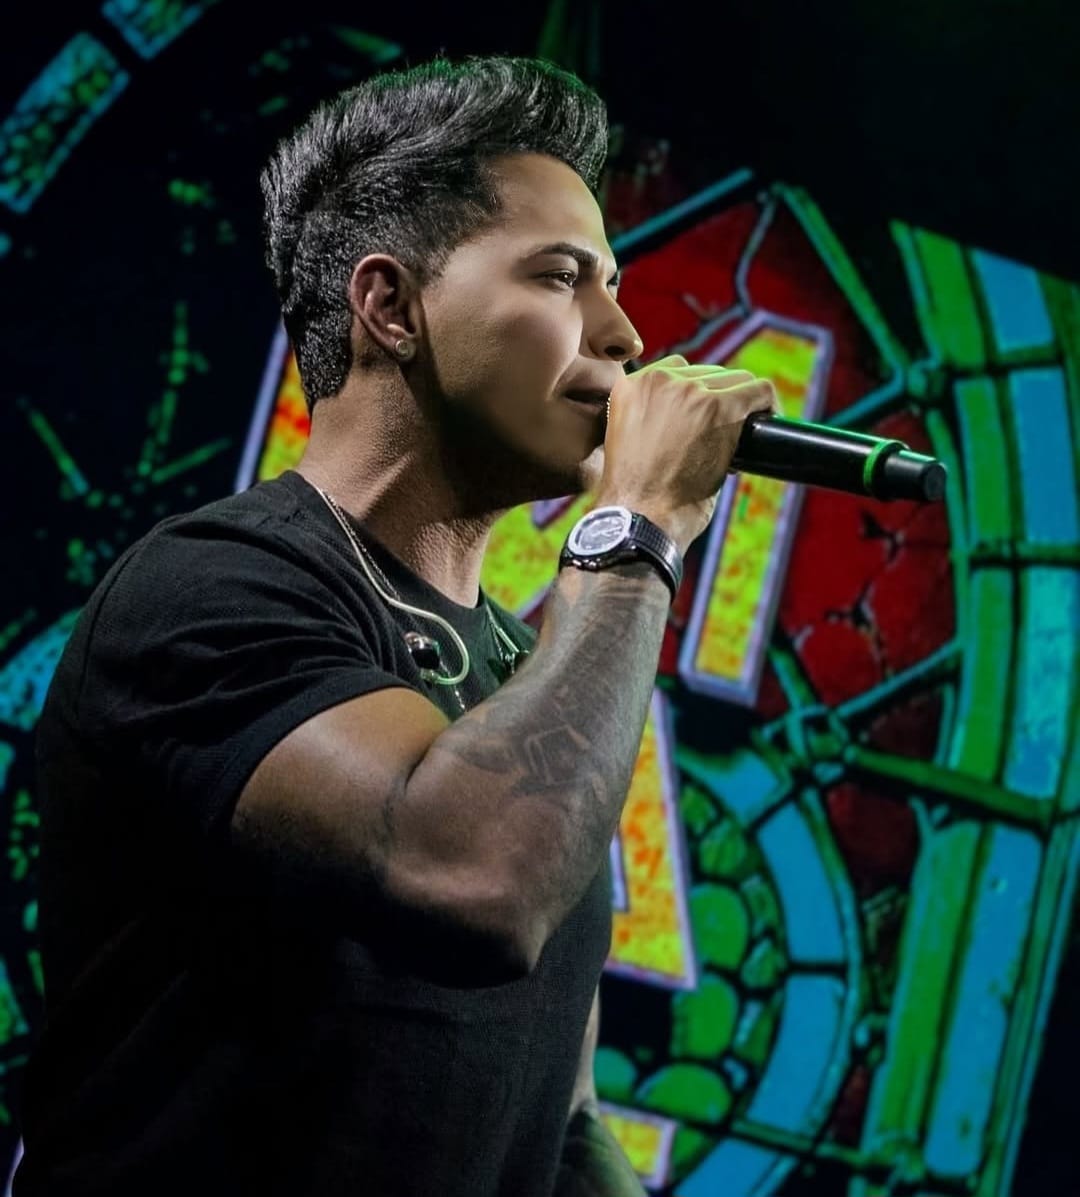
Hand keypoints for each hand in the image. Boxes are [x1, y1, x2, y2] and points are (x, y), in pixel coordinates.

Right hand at [595, 355, 779, 551]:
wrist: (640, 517)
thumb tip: (694, 418)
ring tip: (744, 436)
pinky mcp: (719, 407)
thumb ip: (656, 419)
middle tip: (724, 437)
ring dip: (743, 405)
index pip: (678, 372)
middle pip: (709, 374)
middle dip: (721, 401)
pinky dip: (770, 405)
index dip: (697, 396)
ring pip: (737, 380)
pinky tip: (770, 423)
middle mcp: (660, 381)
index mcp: (632, 387)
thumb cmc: (636, 497)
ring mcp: (690, 391)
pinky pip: (760, 391)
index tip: (703, 421)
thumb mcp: (632, 443)